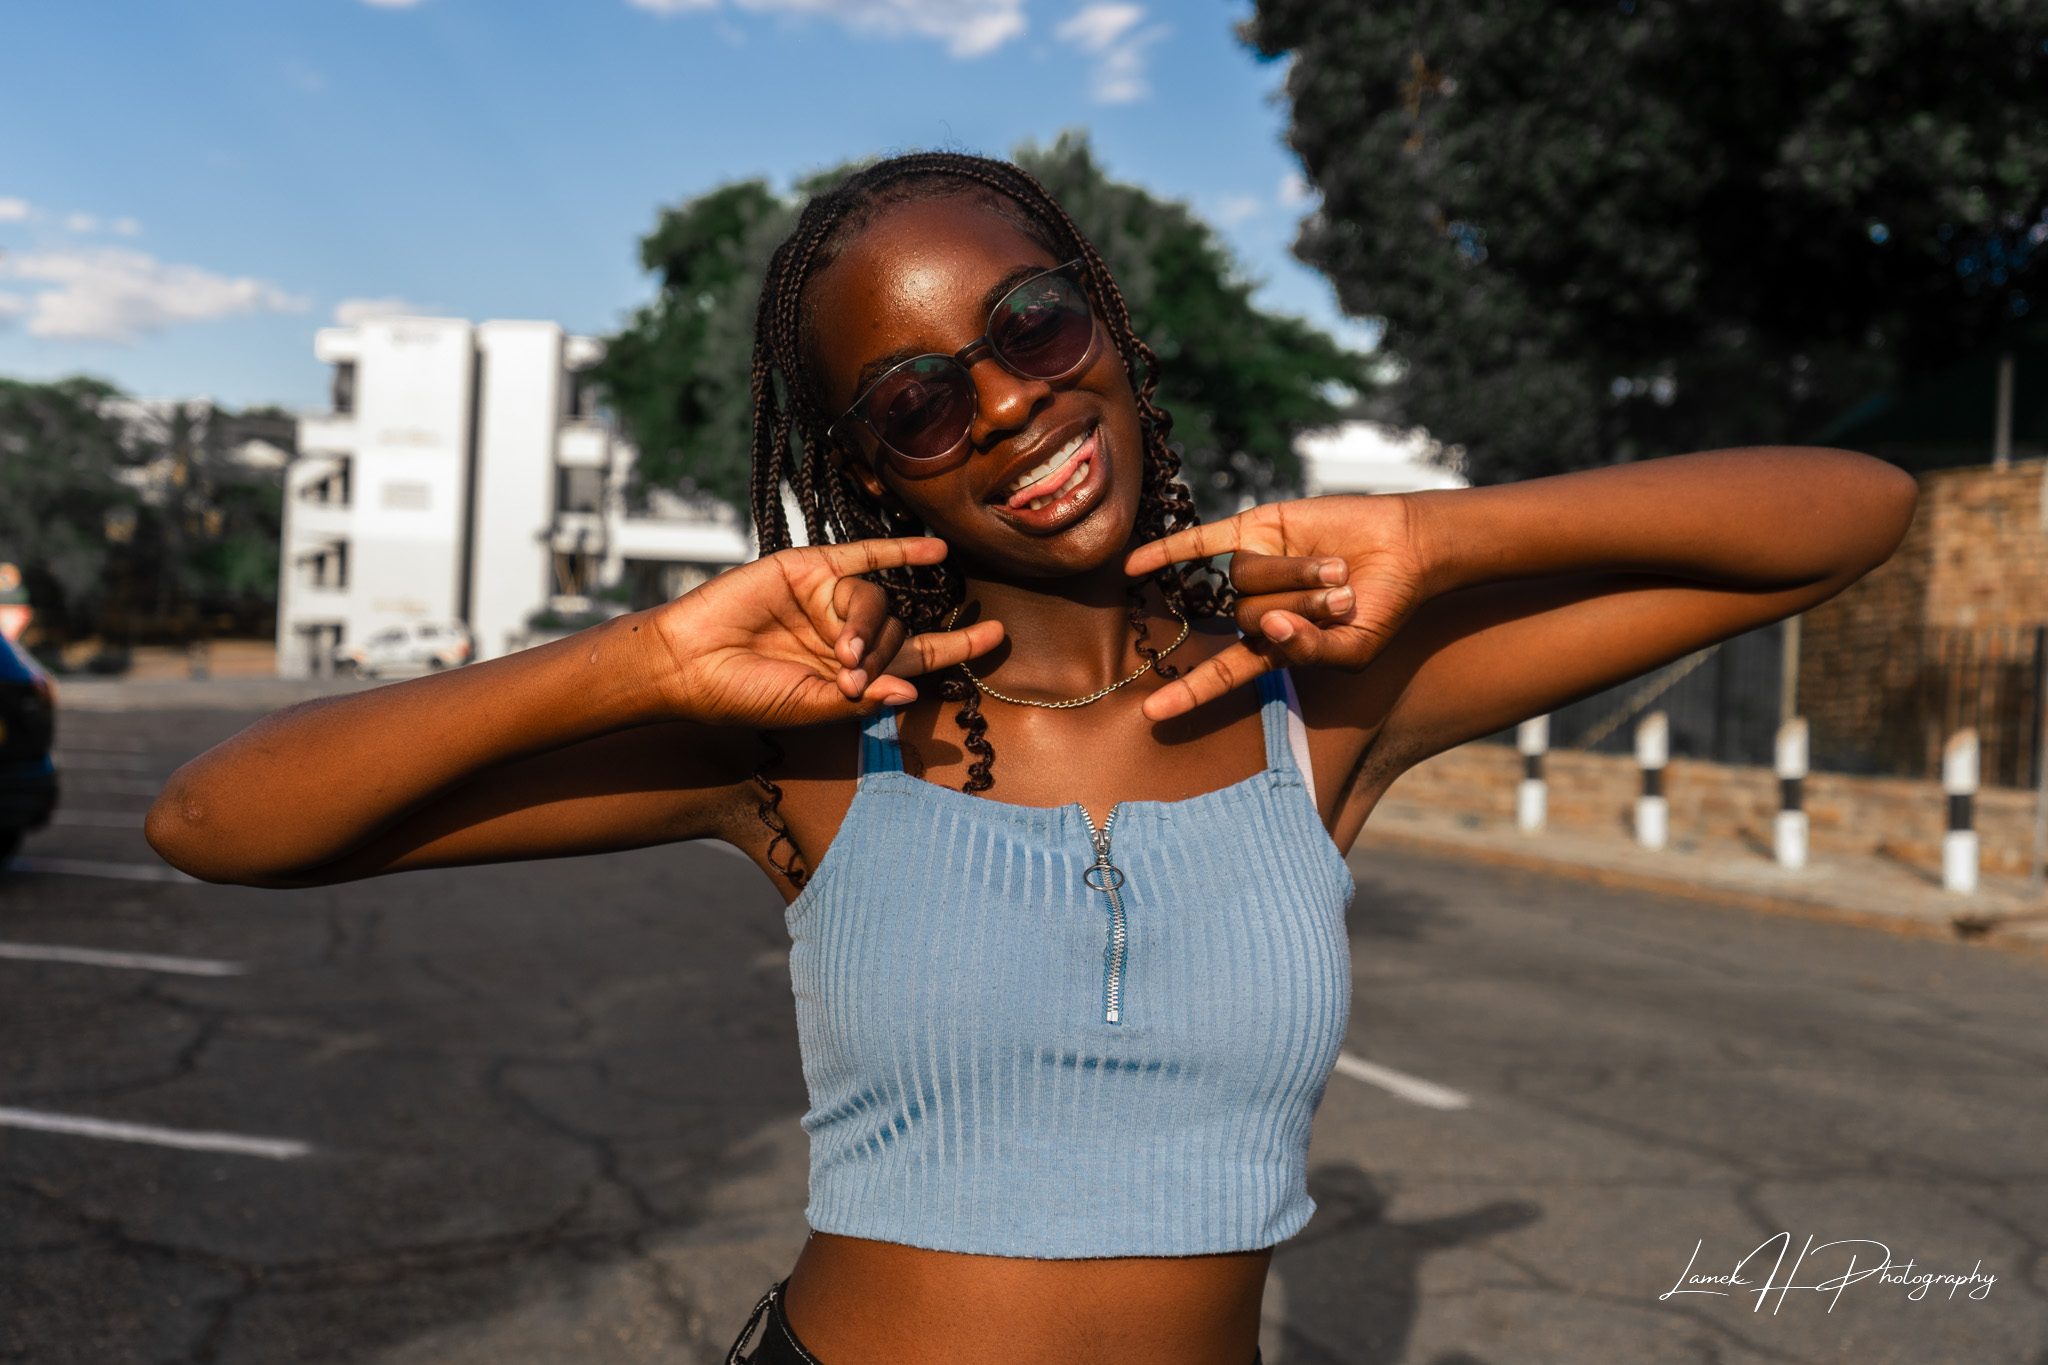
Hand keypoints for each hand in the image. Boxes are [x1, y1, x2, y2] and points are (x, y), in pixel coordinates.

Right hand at [650, 537, 1002, 727]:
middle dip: (884, 652)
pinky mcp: (809, 568)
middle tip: (850, 674)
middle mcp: (847, 633)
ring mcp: (829, 599)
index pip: (918, 658)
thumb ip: (861, 699)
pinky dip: (899, 551)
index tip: (998, 637)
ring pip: (877, 600)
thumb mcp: (809, 708)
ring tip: (836, 652)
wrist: (689, 663)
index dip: (959, 648)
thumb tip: (913, 692)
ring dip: (866, 626)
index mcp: (854, 672)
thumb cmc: (745, 695)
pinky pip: (864, 555)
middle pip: (899, 632)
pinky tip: (935, 550)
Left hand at [1123, 495, 1429, 720]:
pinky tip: (1133, 566)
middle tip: (1343, 598)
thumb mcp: (1353, 648)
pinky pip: (1202, 543)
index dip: (1190, 694)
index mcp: (1275, 645)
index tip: (1152, 714)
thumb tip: (1268, 628)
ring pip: (1245, 579)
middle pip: (1246, 618)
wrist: (1406, 548)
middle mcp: (1257, 607)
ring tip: (1336, 570)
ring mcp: (1254, 567)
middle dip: (1298, 609)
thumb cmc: (1383, 607)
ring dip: (1294, 576)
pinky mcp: (1256, 529)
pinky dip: (1168, 552)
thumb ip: (1309, 651)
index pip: (1225, 674)